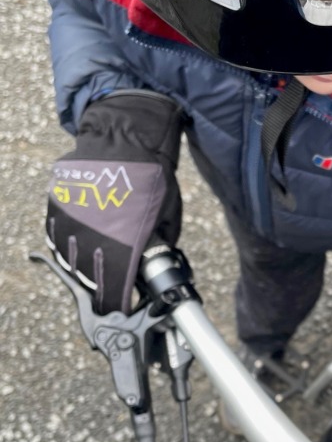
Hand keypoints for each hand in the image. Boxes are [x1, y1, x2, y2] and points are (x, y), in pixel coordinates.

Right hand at [47, 90, 182, 313]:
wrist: (125, 135)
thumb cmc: (152, 175)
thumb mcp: (168, 214)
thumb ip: (159, 243)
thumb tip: (154, 263)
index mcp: (125, 243)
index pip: (114, 286)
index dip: (114, 301)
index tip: (118, 307)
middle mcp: (94, 235)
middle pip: (88, 277)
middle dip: (97, 288)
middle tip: (104, 292)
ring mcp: (71, 218)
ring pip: (67, 258)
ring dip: (78, 268)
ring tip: (90, 270)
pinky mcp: (57, 202)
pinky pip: (54, 233)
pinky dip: (62, 244)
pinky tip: (74, 246)